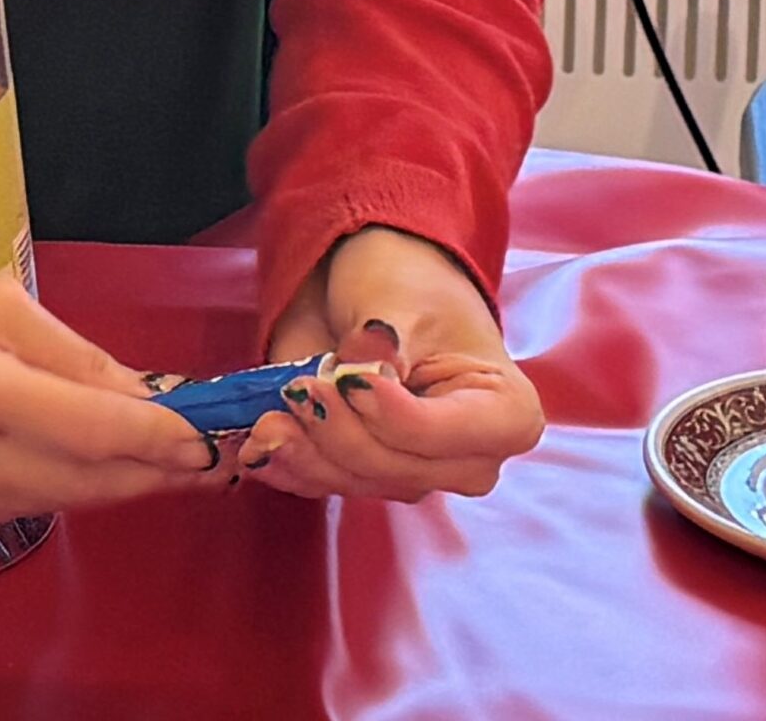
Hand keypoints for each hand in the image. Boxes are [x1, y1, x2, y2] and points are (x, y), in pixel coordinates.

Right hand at [0, 242, 220, 527]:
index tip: (207, 438)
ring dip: (110, 483)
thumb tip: (142, 396)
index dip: (153, 438)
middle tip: (209, 459)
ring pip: (49, 500)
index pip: (83, 427)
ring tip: (163, 460)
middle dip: (148, 470)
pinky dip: (57, 485)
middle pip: (75, 479)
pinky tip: (88, 463)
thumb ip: (65, 351)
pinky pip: (10, 505)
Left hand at [242, 225, 543, 502]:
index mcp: (505, 413)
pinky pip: (329, 484)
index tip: (348, 379)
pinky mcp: (367, 470)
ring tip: (267, 422)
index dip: (397, 418)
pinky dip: (291, 467)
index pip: (452, 436)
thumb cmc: (408, 281)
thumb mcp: (398, 297)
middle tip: (299, 390)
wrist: (375, 284)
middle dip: (342, 437)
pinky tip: (259, 449)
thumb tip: (364, 368)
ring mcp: (415, 469)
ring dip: (307, 456)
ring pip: (360, 483)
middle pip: (402, 469)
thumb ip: (384, 338)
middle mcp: (466, 457)